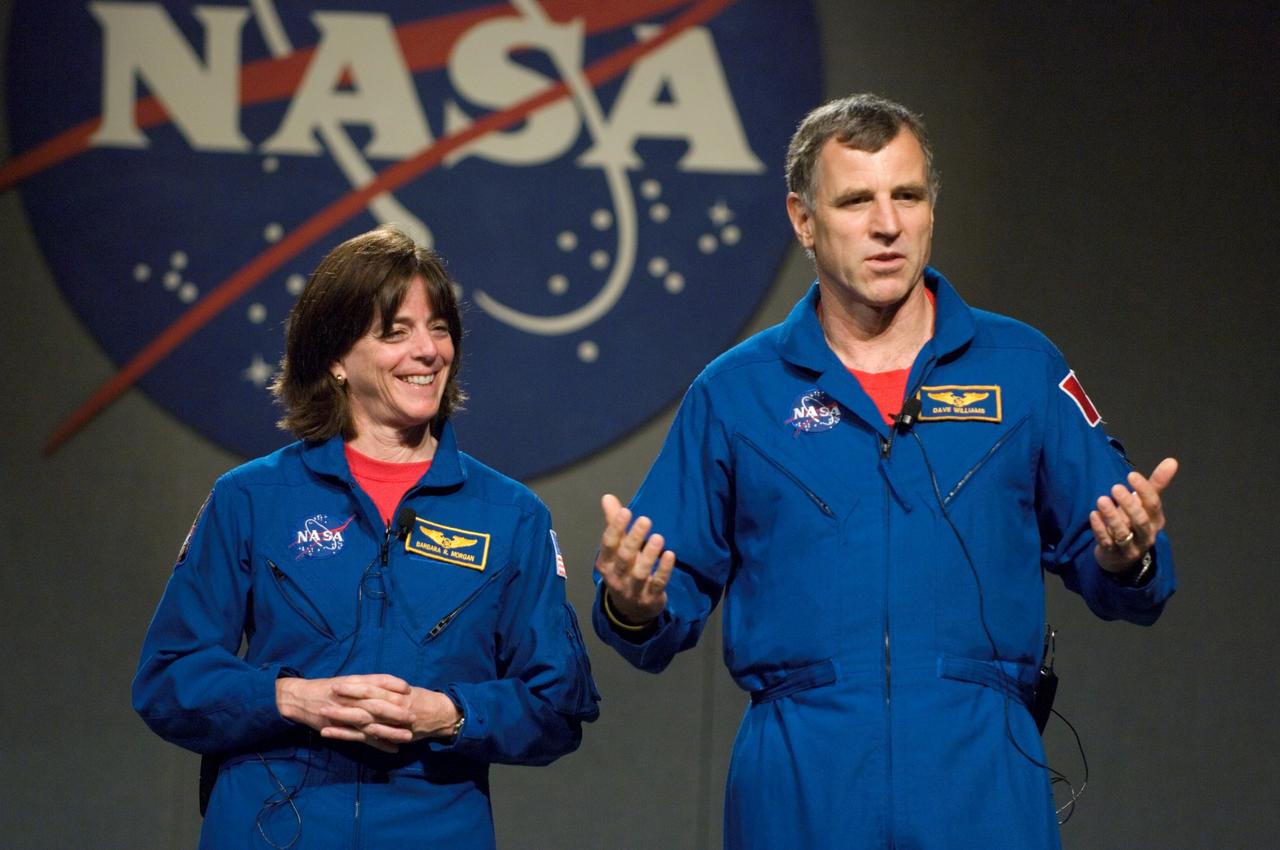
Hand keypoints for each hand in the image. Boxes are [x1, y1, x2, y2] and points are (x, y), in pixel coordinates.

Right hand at [276, 674, 413, 752]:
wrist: (301, 699)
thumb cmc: (327, 688)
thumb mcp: (347, 680)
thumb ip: (366, 682)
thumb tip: (388, 684)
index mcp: (354, 684)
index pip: (377, 681)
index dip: (393, 684)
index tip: (408, 688)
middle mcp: (351, 699)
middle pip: (377, 705)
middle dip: (396, 711)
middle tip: (413, 716)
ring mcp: (346, 716)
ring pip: (371, 725)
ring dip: (390, 731)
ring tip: (407, 736)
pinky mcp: (341, 729)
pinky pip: (362, 739)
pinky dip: (378, 744)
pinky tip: (392, 749)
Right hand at [594, 493, 675, 625]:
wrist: (630, 609)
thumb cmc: (623, 570)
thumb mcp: (616, 550)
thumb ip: (614, 523)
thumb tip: (608, 497)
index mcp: (605, 563)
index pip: (608, 544)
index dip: (616, 528)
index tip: (626, 511)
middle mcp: (616, 577)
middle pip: (624, 557)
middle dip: (634, 539)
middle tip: (646, 520)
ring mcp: (632, 590)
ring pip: (639, 573)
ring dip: (649, 555)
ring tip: (658, 538)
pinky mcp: (649, 598)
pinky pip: (657, 584)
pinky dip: (663, 570)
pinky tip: (671, 556)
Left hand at [1090, 457, 1178, 572]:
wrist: (1123, 556)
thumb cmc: (1134, 522)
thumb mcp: (1146, 505)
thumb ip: (1156, 484)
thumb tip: (1172, 461)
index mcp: (1155, 520)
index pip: (1153, 505)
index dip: (1144, 490)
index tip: (1132, 475)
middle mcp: (1146, 534)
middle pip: (1140, 520)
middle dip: (1129, 504)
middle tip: (1115, 487)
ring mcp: (1130, 547)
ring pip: (1122, 533)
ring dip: (1112, 516)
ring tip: (1101, 500)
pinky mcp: (1113, 554)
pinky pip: (1106, 542)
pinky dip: (1100, 529)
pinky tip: (1093, 515)